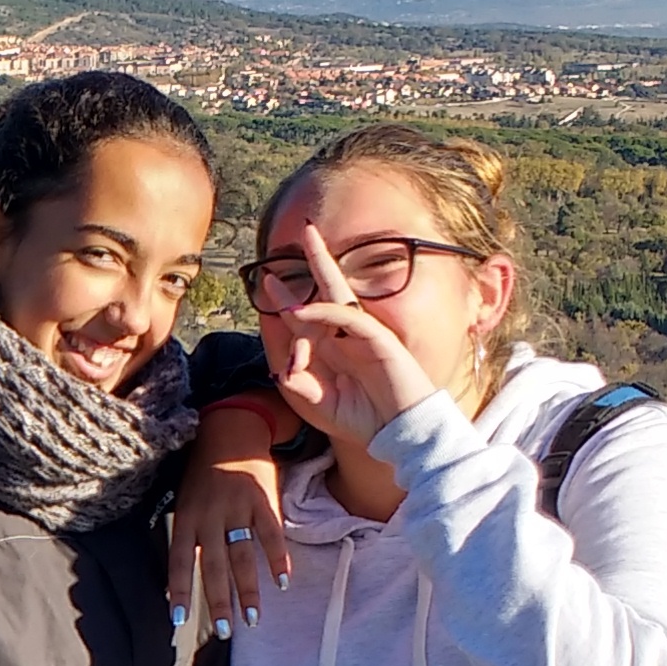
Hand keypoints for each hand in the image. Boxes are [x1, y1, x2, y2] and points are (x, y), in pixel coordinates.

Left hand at [169, 391, 291, 639]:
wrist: (230, 429)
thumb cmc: (204, 472)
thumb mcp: (186, 499)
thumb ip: (187, 535)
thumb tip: (182, 578)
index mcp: (187, 516)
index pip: (180, 560)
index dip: (179, 590)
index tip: (178, 620)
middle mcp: (210, 515)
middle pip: (214, 566)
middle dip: (218, 602)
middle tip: (224, 632)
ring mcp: (238, 507)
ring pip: (243, 556)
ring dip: (248, 591)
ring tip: (252, 619)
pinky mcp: (264, 500)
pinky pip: (271, 535)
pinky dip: (277, 560)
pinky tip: (281, 583)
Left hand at [262, 222, 443, 450]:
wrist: (399, 433)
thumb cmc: (362, 419)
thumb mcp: (318, 405)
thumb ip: (298, 384)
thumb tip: (283, 368)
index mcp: (332, 347)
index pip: (306, 318)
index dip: (286, 301)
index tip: (267, 284)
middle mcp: (346, 334)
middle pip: (328, 289)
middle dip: (315, 261)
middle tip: (302, 232)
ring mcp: (363, 334)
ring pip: (336, 297)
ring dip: (315, 276)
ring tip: (291, 267)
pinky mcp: (379, 339)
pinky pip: (347, 318)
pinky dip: (323, 313)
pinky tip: (301, 311)